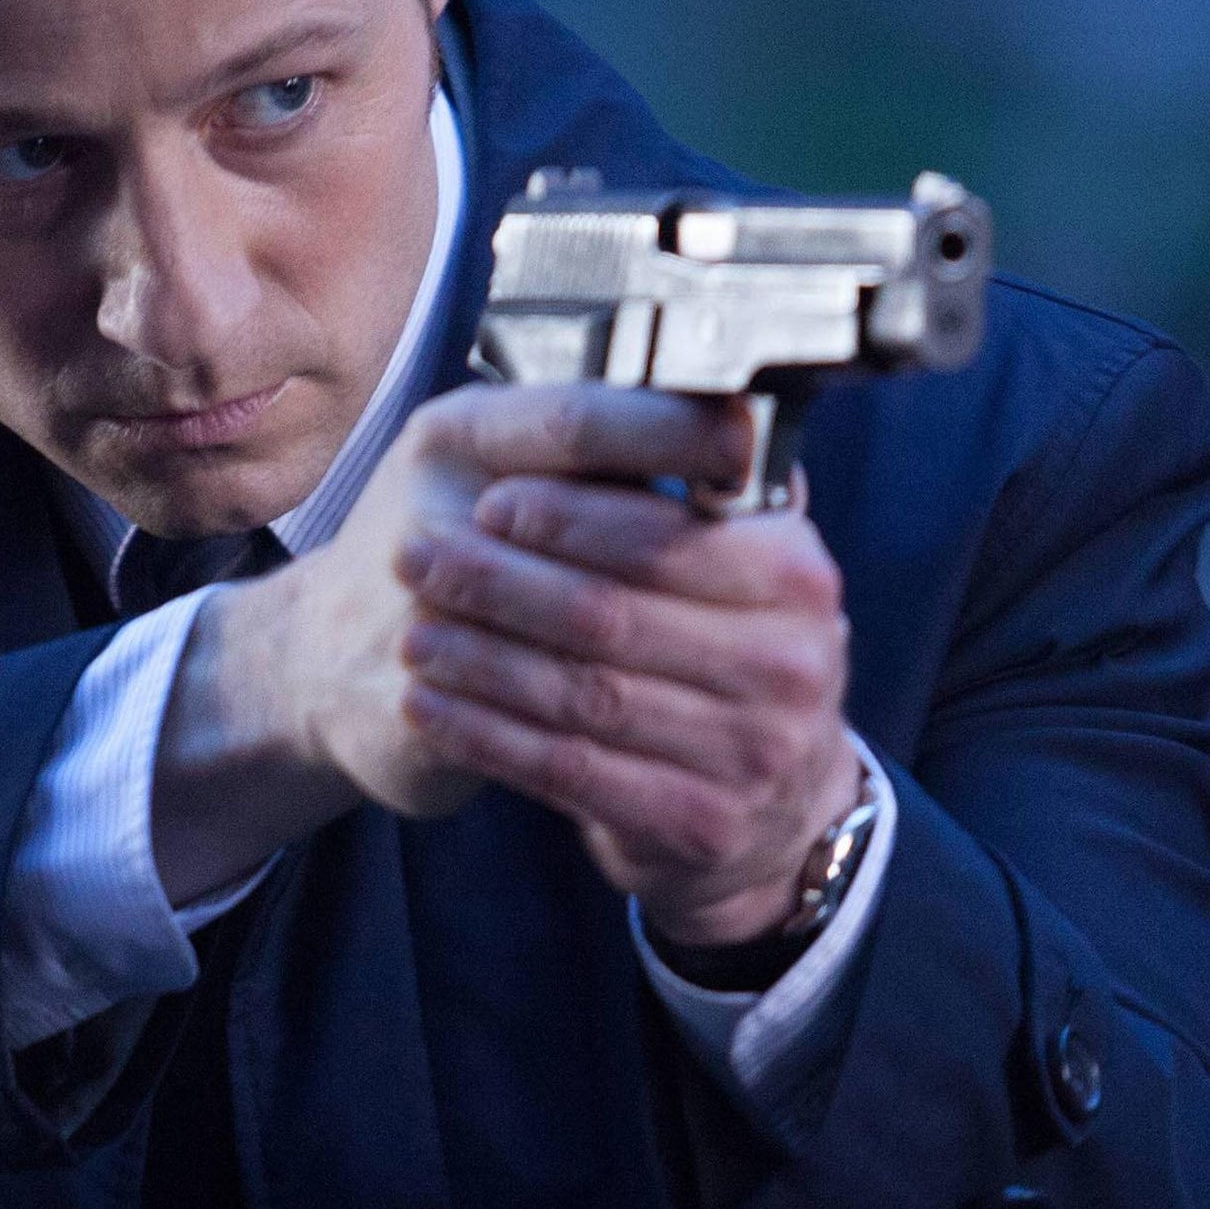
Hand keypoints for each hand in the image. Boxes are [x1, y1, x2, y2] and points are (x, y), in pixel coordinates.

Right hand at [151, 380, 767, 894]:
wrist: (318, 660)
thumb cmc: (446, 552)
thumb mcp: (502, 471)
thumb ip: (602, 458)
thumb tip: (745, 430)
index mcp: (457, 436)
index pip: (580, 422)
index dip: (674, 433)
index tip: (751, 444)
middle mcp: (427, 506)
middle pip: (597, 539)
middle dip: (703, 572)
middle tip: (795, 596)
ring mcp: (412, 608)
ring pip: (580, 638)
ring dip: (681, 658)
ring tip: (753, 672)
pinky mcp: (411, 696)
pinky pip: (537, 719)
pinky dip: (622, 726)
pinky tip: (684, 729)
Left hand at [390, 404, 864, 946]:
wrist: (774, 811)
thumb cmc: (728, 655)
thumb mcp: (744, 568)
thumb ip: (697, 494)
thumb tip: (636, 385)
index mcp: (797, 577)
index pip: (672, 535)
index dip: (572, 518)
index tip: (491, 499)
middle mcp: (789, 666)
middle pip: (614, 615)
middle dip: (501, 584)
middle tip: (415, 556)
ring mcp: (749, 753)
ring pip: (583, 694)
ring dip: (482, 661)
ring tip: (411, 630)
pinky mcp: (697, 823)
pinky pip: (569, 770)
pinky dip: (488, 735)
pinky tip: (429, 705)